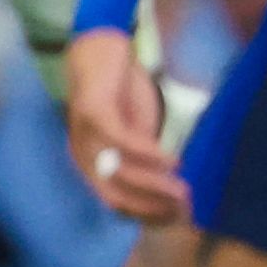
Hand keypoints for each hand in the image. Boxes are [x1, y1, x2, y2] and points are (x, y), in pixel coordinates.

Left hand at [65, 26, 187, 221]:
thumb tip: (175, 192)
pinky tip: (171, 160)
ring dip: (153, 184)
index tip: (179, 217)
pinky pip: (121, 141)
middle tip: (184, 207)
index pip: (116, 203)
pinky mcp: (93, 112)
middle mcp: (82, 155)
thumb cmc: (122, 95)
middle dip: (151, 206)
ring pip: (119, 172)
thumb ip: (147, 160)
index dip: (147, 214)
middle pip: (115, 195)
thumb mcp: (137, 134)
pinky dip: (147, 154)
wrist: (102, 49)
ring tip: (183, 188)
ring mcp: (84, 135)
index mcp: (91, 165)